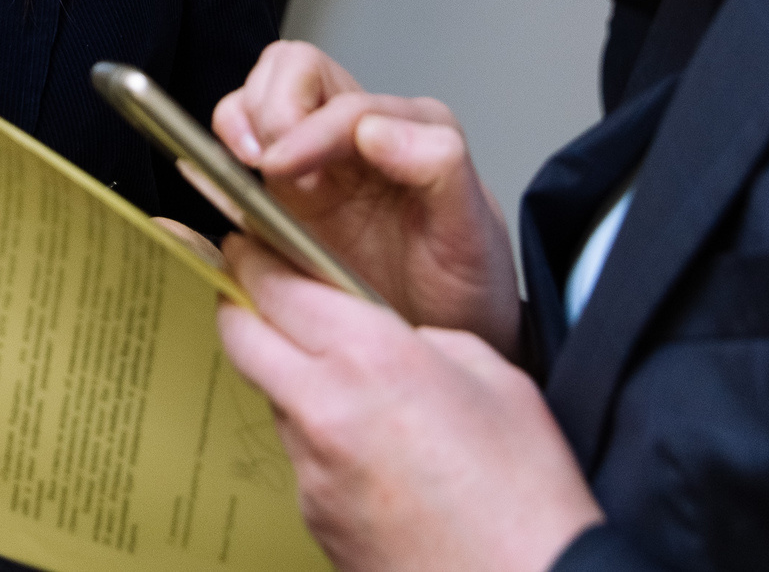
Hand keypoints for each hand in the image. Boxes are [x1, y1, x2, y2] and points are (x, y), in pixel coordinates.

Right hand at [213, 42, 519, 354]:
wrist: (446, 333)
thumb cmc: (465, 287)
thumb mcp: (474, 235)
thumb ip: (441, 169)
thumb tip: (376, 131)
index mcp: (410, 130)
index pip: (344, 104)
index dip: (306, 129)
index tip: (281, 170)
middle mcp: (359, 132)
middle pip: (295, 67)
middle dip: (270, 106)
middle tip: (267, 166)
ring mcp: (318, 157)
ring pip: (261, 92)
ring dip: (243, 119)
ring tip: (248, 170)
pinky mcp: (284, 189)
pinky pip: (241, 140)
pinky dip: (222, 148)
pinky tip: (232, 185)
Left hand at [217, 234, 601, 571]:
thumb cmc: (528, 498)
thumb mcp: (492, 375)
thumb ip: (423, 337)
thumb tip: (392, 336)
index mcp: (370, 358)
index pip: (274, 285)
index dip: (256, 258)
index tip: (254, 248)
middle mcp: (322, 411)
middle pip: (239, 336)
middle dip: (244, 308)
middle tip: (266, 297)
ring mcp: (310, 472)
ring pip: (272, 398)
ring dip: (293, 382)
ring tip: (358, 397)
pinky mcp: (311, 520)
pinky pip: (300, 459)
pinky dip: (323, 445)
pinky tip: (374, 457)